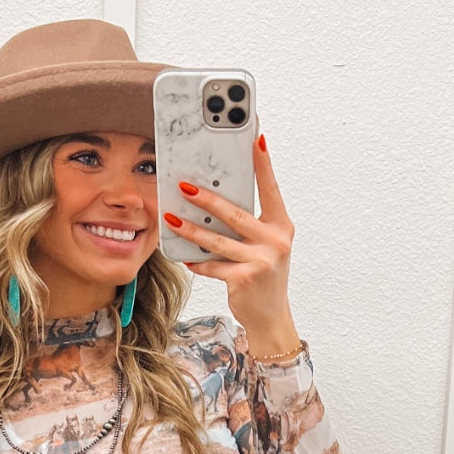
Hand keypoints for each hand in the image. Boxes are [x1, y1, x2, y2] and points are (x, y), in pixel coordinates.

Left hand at [170, 131, 296, 348]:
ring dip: (191, 229)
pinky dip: (198, 262)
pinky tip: (185, 257)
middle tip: (184, 185)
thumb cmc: (264, 274)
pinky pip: (213, 266)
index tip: (255, 138)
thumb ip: (248, 225)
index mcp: (281, 226)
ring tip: (171, 218)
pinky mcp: (245, 279)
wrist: (271, 316)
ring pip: (218, 240)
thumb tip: (214, 201)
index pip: (270, 189)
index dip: (263, 163)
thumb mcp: (264, 246)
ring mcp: (261, 261)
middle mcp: (275, 241)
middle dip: (207, 199)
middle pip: (235, 214)